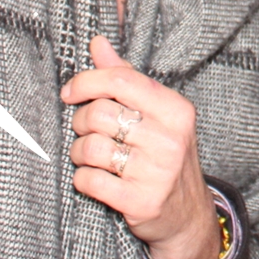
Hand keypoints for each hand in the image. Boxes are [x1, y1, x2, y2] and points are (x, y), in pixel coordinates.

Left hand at [60, 36, 221, 258]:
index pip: (120, 81)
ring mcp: (157, 172)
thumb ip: (126, 78)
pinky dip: (83, 179)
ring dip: (79, 153)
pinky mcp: (141, 201)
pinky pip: (89, 181)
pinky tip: (95, 179)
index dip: (86, 82)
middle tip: (85, 131)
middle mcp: (170, 138)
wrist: (187, 215)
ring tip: (90, 157)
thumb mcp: (157, 114)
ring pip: (90, 148)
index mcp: (176, 110)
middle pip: (99, 114)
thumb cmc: (165, 155)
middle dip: (80, 122)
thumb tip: (98, 43)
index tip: (70, 93)